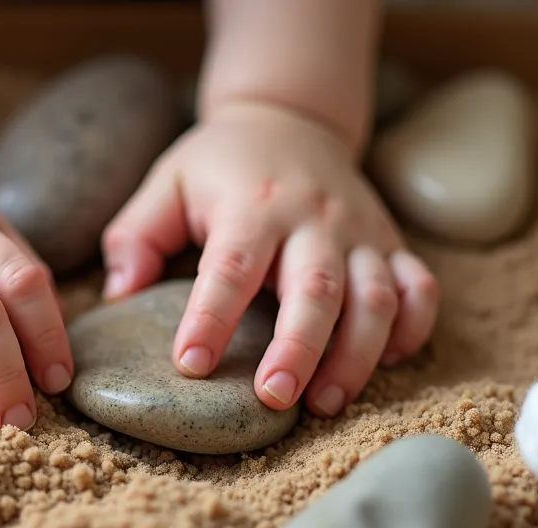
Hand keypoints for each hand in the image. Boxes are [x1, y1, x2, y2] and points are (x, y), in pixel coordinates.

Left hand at [101, 101, 438, 416]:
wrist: (292, 115)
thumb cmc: (220, 164)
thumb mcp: (166, 183)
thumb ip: (135, 236)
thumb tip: (118, 296)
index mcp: (251, 206)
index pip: (231, 266)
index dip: (211, 317)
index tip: (191, 364)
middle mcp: (314, 218)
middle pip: (316, 289)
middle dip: (298, 348)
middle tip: (274, 398)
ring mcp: (360, 232)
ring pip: (376, 297)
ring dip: (357, 354)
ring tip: (326, 402)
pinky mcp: (391, 243)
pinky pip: (419, 288)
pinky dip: (413, 330)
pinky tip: (385, 365)